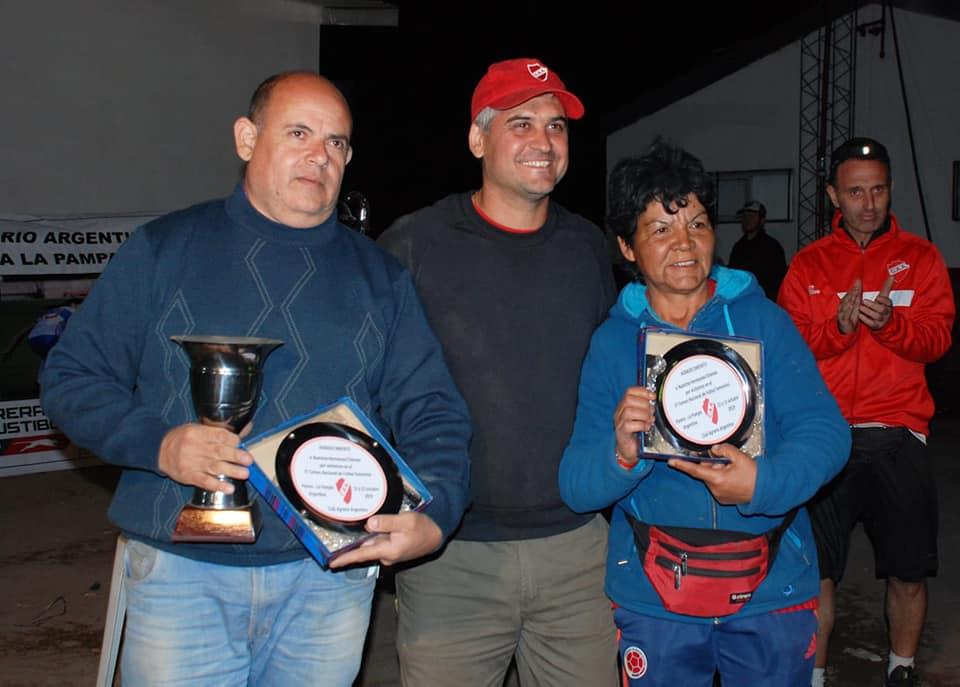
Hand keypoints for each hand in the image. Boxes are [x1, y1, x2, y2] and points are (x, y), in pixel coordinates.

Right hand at [157, 423, 253, 492]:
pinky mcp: (189, 476)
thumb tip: (244, 433)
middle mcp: (195, 447)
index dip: (232, 440)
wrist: (159, 451)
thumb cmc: (183, 439)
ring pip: (214, 467)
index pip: (219, 436)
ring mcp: (191, 463)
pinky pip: (204, 482)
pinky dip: (217, 485)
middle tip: (248, 460)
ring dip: (231, 471)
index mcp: (198, 433)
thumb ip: (218, 432)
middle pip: (219, 451)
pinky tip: (229, 488)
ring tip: (244, 474)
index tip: (240, 444)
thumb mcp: (197, 428)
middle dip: (236, 456)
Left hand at [328, 511, 442, 568]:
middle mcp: (387, 555)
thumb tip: (369, 524)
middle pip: (365, 549)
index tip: (332, 563)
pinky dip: (373, 537)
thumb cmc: (423, 528)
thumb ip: (387, 522)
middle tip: (336, 540)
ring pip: (372, 545)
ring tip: (353, 530)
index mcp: (388, 550)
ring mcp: (389, 554)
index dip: (346, 559)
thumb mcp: (406, 521)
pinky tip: (371, 528)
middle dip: (352, 544)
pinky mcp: (392, 549)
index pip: (362, 555)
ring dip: (364, 539)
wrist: (436, 536)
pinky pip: (379, 543)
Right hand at [614, 385, 656, 465]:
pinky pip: (629, 425)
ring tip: (650, 420)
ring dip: (643, 414)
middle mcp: (619, 412)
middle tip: (652, 411)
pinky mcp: (621, 432)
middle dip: (643, 404)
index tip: (653, 396)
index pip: (629, 391)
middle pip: (628, 399)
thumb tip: (656, 400)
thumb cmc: (636, 432)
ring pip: (629, 411)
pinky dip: (641, 425)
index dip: (642, 391)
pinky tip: (646, 428)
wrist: (628, 449)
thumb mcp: (641, 417)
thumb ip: (645, 408)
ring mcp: (619, 422)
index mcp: (624, 406)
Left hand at [666, 443, 756, 504]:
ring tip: (734, 470)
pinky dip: (722, 479)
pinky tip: (734, 477)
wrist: (766, 491)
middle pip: (705, 472)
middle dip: (712, 464)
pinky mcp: (723, 499)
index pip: (695, 470)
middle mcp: (715, 489)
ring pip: (712, 478)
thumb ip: (724, 450)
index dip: (682, 465)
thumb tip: (714, 449)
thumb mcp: (739, 457)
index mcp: (717, 478)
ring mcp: (719, 495)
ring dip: (718, 471)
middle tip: (725, 460)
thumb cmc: (754, 475)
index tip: (671, 461)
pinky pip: (717, 485)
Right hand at [837, 278, 861, 333]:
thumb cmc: (850, 318)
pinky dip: (848, 308)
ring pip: (845, 304)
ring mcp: (842, 313)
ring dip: (850, 298)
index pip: (849, 294)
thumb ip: (856, 298)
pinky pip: (845, 313)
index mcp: (845, 304)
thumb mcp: (854, 307)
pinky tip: (851, 304)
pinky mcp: (842, 320)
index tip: (858, 281)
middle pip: (847, 298)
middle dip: (852, 291)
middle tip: (857, 284)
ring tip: (855, 292)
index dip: (854, 288)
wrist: (844, 331)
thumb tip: (859, 288)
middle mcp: (842, 307)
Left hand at [858, 275, 893, 329]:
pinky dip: (865, 319)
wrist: (882, 321)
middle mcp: (886, 313)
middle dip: (873, 305)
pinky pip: (871, 323)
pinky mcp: (876, 326)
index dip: (883, 300)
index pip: (888, 302)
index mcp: (888, 305)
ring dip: (867, 311)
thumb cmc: (881, 306)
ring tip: (860, 307)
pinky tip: (859, 315)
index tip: (877, 297)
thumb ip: (886, 287)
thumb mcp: (884, 297)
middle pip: (882, 309)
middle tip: (864, 301)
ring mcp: (881, 320)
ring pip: (876, 316)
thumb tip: (892, 276)